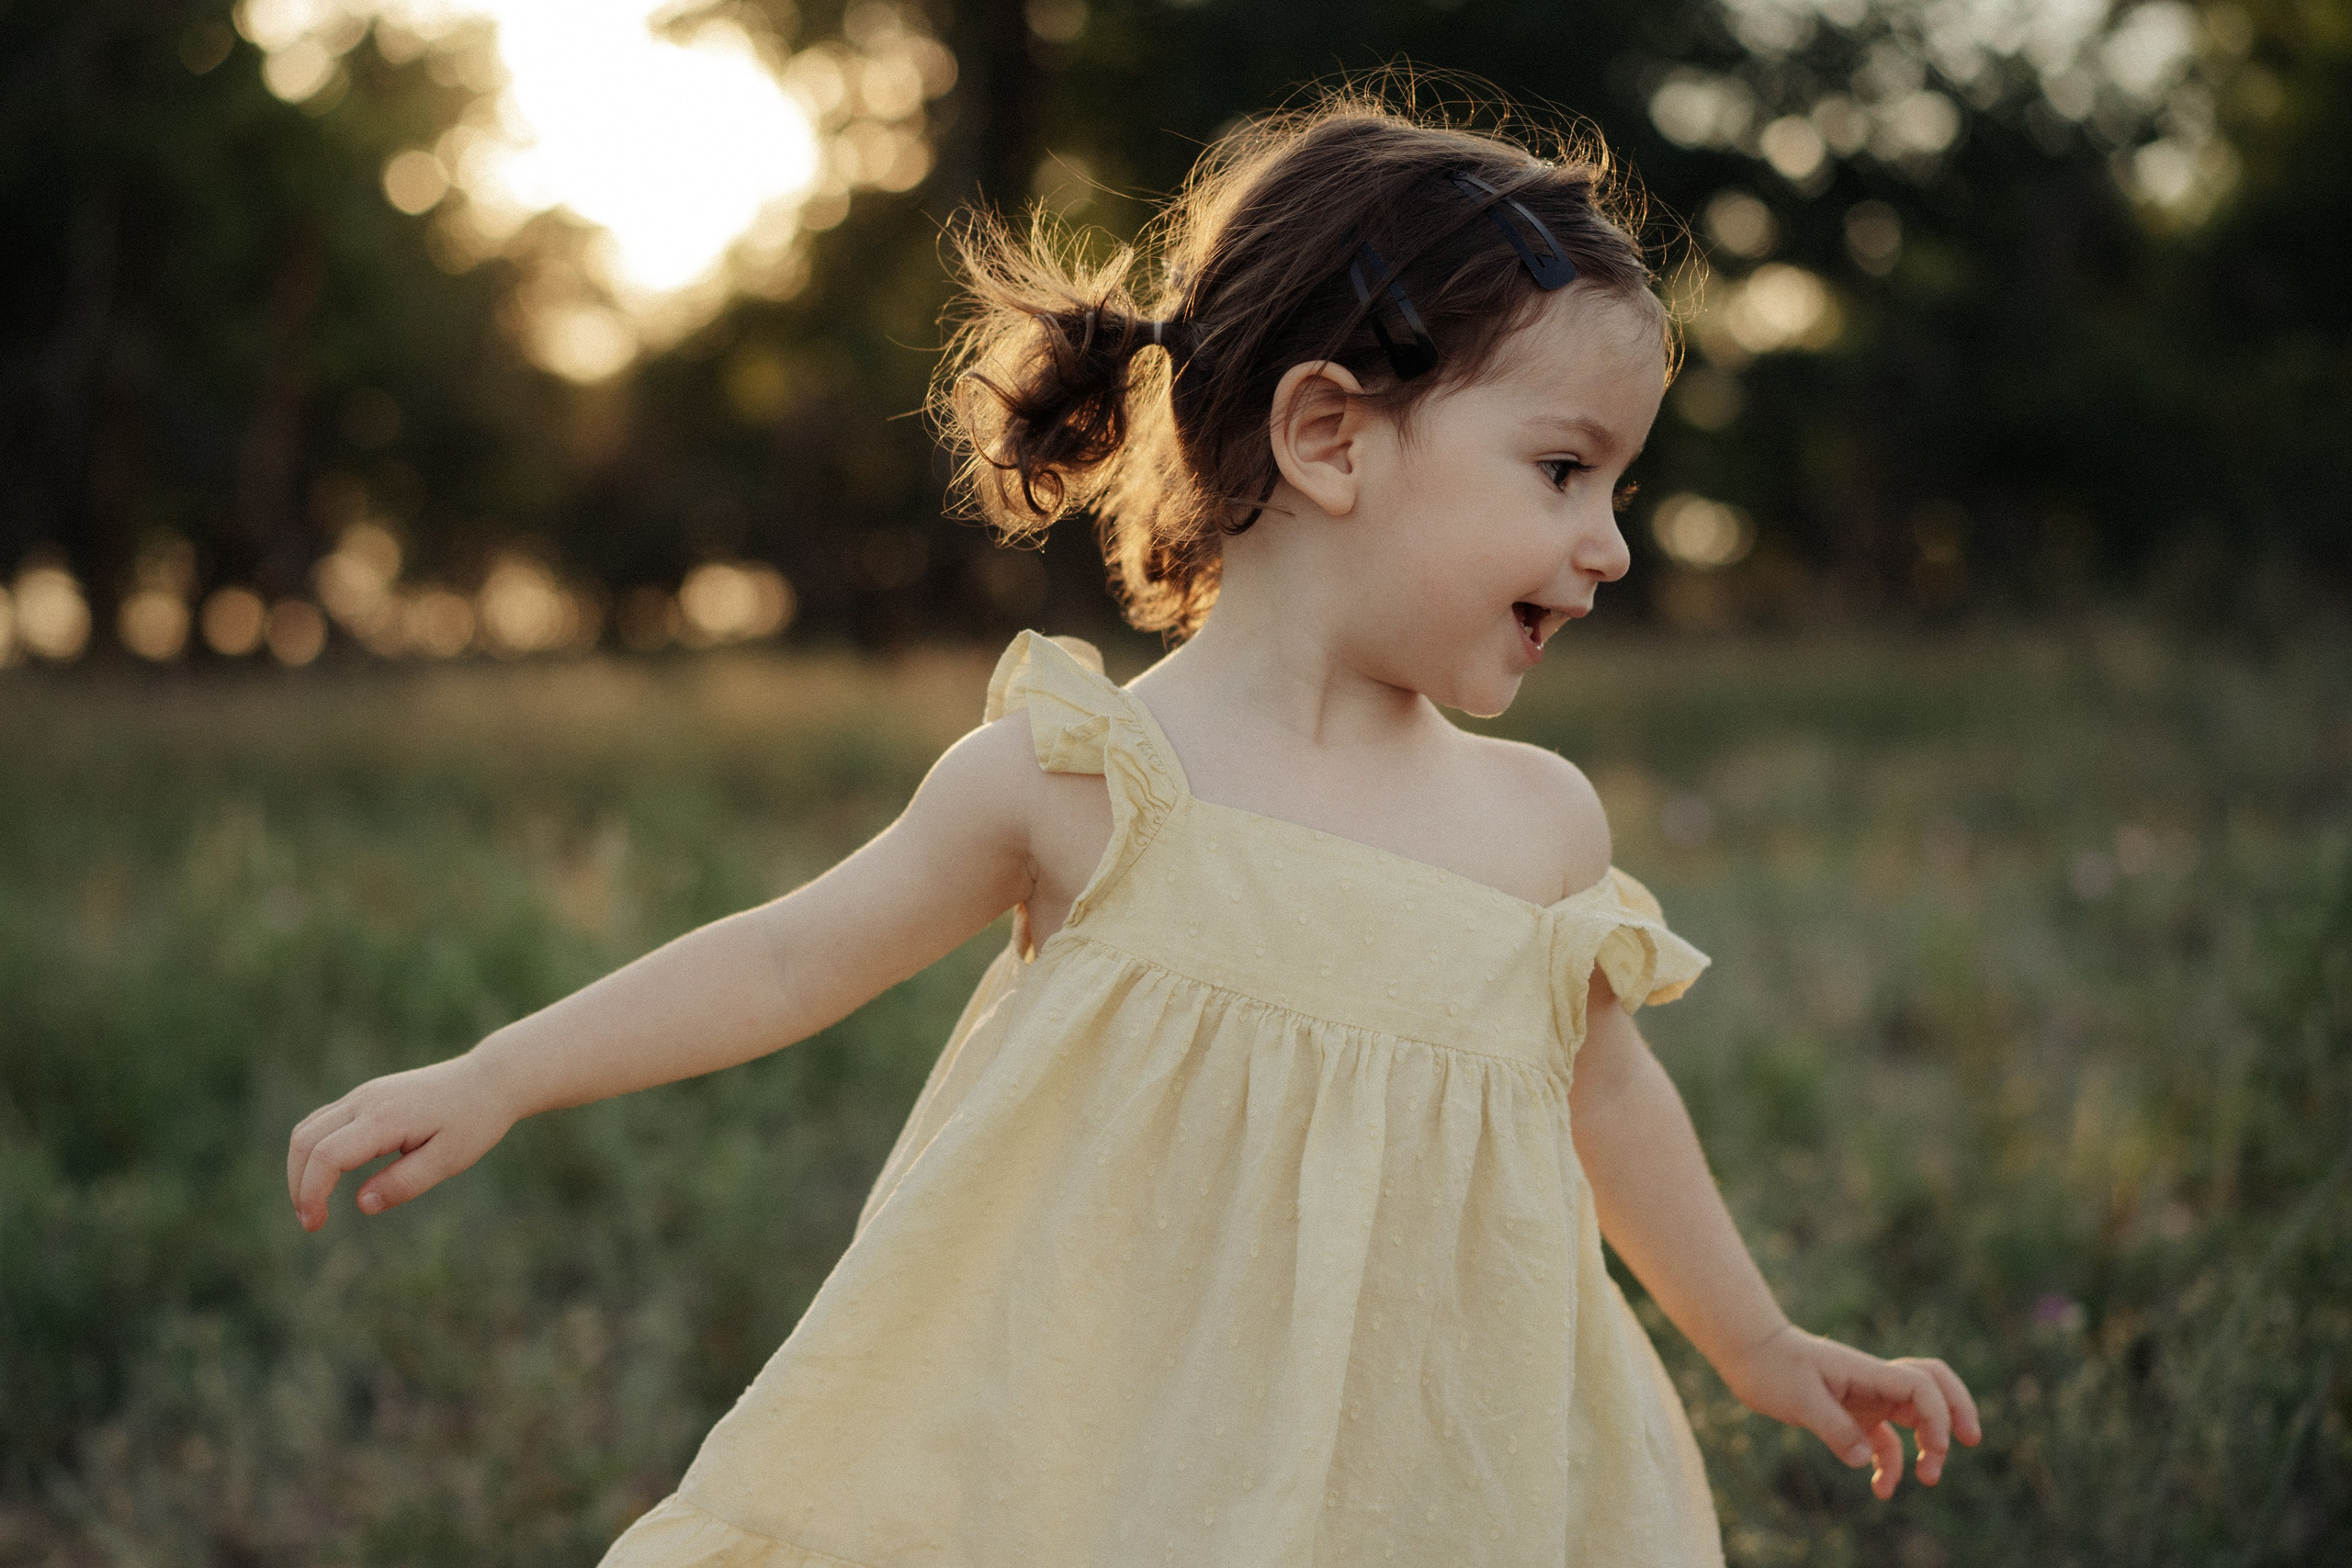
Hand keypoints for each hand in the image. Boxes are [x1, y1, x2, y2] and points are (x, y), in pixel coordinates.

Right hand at [287, 1053, 515, 1230]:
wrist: (489, 1079)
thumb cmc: (474, 1121)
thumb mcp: (449, 1160)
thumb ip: (405, 1183)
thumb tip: (361, 1204)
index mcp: (386, 1117)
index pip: (327, 1155)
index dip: (311, 1192)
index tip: (315, 1224)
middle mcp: (366, 1100)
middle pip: (305, 1140)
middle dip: (298, 1184)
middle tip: (312, 1222)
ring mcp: (364, 1095)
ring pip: (308, 1128)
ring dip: (301, 1167)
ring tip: (314, 1204)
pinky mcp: (367, 1096)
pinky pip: (324, 1121)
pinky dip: (313, 1151)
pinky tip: (327, 1177)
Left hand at [1721, 1324, 1982, 1497]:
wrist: (1748, 1350)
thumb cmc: (1771, 1366)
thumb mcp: (1797, 1398)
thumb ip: (1833, 1427)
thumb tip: (1864, 1458)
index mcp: (1867, 1372)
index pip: (1921, 1386)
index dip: (1939, 1415)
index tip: (1934, 1447)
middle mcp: (1874, 1382)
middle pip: (1933, 1389)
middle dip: (1957, 1413)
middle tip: (1970, 1442)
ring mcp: (1866, 1397)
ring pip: (1915, 1417)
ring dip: (1929, 1446)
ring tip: (1927, 1478)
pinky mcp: (1852, 1414)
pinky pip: (1885, 1439)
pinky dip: (1890, 1463)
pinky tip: (1880, 1488)